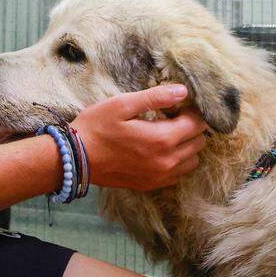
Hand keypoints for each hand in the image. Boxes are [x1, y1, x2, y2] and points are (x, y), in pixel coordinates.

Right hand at [70, 84, 207, 191]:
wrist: (76, 158)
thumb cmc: (96, 127)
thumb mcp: (123, 104)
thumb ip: (156, 97)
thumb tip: (183, 91)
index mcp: (162, 138)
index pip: (197, 124)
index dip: (191, 111)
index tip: (177, 105)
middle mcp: (167, 161)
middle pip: (199, 143)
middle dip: (191, 128)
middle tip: (171, 118)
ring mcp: (160, 176)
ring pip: (192, 161)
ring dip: (186, 146)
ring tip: (166, 134)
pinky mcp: (151, 185)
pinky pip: (178, 174)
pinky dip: (177, 162)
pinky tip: (159, 151)